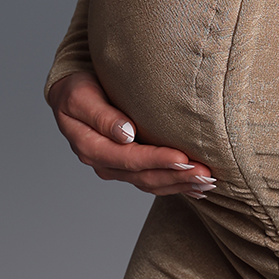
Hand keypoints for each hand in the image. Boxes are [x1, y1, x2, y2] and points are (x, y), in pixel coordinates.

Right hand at [49, 70, 215, 196]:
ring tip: (207, 182)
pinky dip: (175, 185)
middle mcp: (104, 164)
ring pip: (151, 183)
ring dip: (180, 184)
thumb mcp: (81, 98)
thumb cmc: (76, 90)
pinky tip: (196, 188)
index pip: (129, 159)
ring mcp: (117, 168)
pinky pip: (153, 181)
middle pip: (144, 176)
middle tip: (206, 174)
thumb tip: (126, 134)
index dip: (157, 160)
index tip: (183, 158)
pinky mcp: (128, 167)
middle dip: (176, 176)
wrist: (71, 95)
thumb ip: (102, 116)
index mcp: (91, 148)